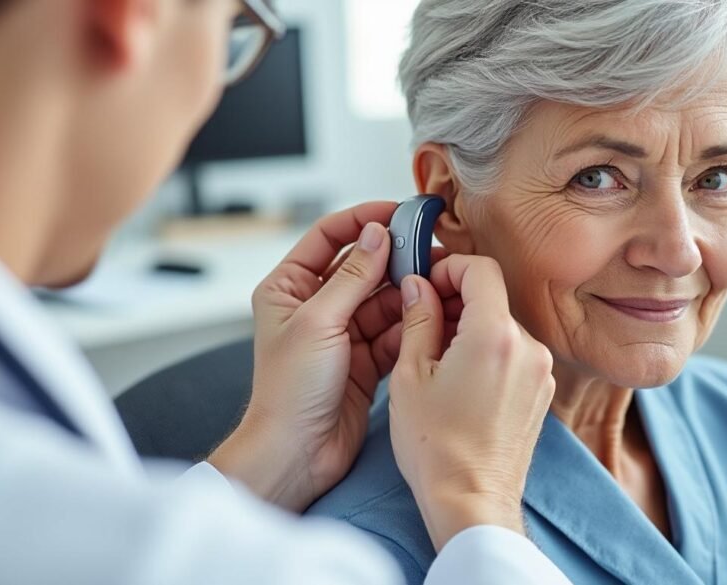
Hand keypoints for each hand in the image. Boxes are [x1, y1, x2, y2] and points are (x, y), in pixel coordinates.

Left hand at [210, 201, 412, 511]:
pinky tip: (433, 315)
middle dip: (395, 258)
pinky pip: (394, 330)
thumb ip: (351, 276)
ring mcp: (341, 333)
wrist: (296, 452)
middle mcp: (314, 307)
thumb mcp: (318, 322)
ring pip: (383, 299)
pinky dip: (413, 323)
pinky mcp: (364, 359)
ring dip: (409, 291)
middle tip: (430, 247)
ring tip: (439, 281)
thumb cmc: (287, 392)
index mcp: (288, 288)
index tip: (398, 212)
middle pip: (362, 267)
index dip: (363, 220)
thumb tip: (376, 234)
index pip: (329, 237)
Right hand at [388, 255, 555, 550]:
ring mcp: (540, 371)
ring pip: (502, 326)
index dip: (450, 268)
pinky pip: (514, 354)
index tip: (427, 282)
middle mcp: (528, 347)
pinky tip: (459, 379)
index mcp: (495, 335)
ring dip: (471, 328)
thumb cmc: (435, 447)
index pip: (481, 269)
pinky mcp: (541, 392)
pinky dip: (488, 353)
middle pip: (493, 298)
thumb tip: (418, 287)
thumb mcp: (410, 375)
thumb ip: (417, 320)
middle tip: (422, 319)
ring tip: (436, 357)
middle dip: (456, 300)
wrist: (471, 501)